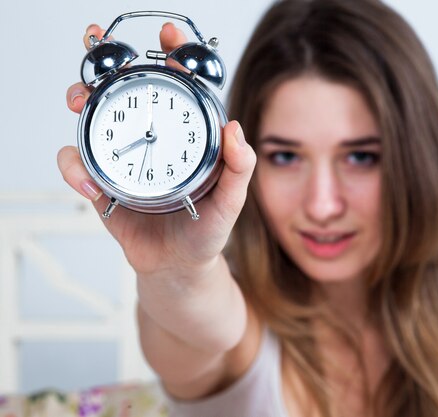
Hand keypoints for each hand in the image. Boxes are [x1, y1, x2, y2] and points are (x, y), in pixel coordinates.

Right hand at [59, 23, 256, 274]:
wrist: (178, 267)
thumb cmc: (206, 231)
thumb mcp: (231, 200)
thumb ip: (239, 167)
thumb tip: (235, 128)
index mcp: (186, 138)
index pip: (179, 90)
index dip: (174, 59)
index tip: (170, 40)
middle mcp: (153, 140)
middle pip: (128, 93)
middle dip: (110, 69)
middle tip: (102, 57)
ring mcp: (124, 158)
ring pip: (95, 118)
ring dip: (82, 102)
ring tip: (80, 103)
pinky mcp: (102, 182)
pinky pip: (77, 164)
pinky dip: (75, 168)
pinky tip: (90, 184)